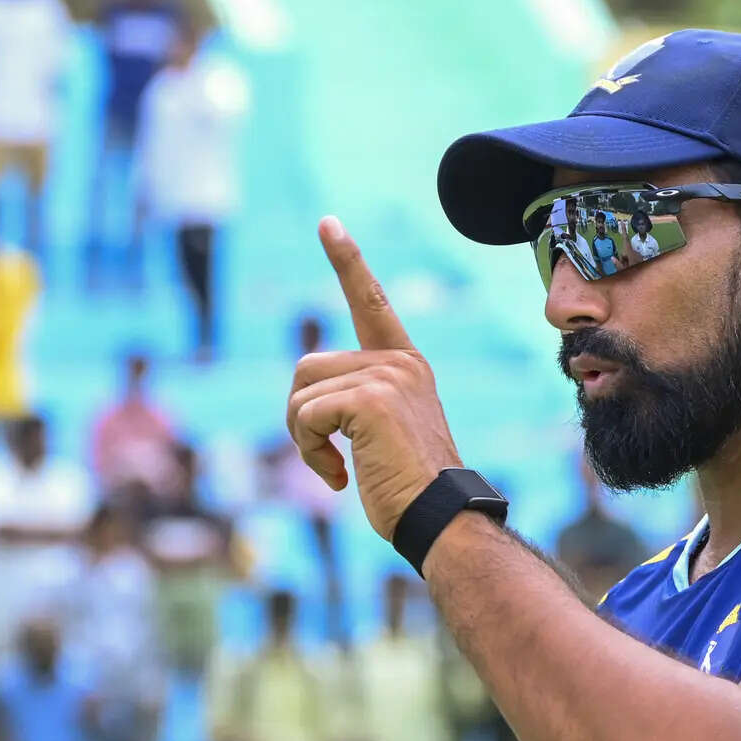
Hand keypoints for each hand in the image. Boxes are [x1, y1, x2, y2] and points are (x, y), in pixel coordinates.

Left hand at [286, 218, 460, 539]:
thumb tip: (304, 405)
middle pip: (308, 367)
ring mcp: (386, 377)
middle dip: (300, 416)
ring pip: (301, 392)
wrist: (440, 517)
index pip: (371, 303)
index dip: (347, 262)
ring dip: (303, 438)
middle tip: (327, 458)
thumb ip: (354, 403)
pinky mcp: (369, 399)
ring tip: (336, 470)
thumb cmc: (410, 489)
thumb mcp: (383, 434)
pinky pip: (305, 415)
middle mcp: (400, 362)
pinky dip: (309, 451)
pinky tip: (338, 478)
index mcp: (407, 365)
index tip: (328, 223)